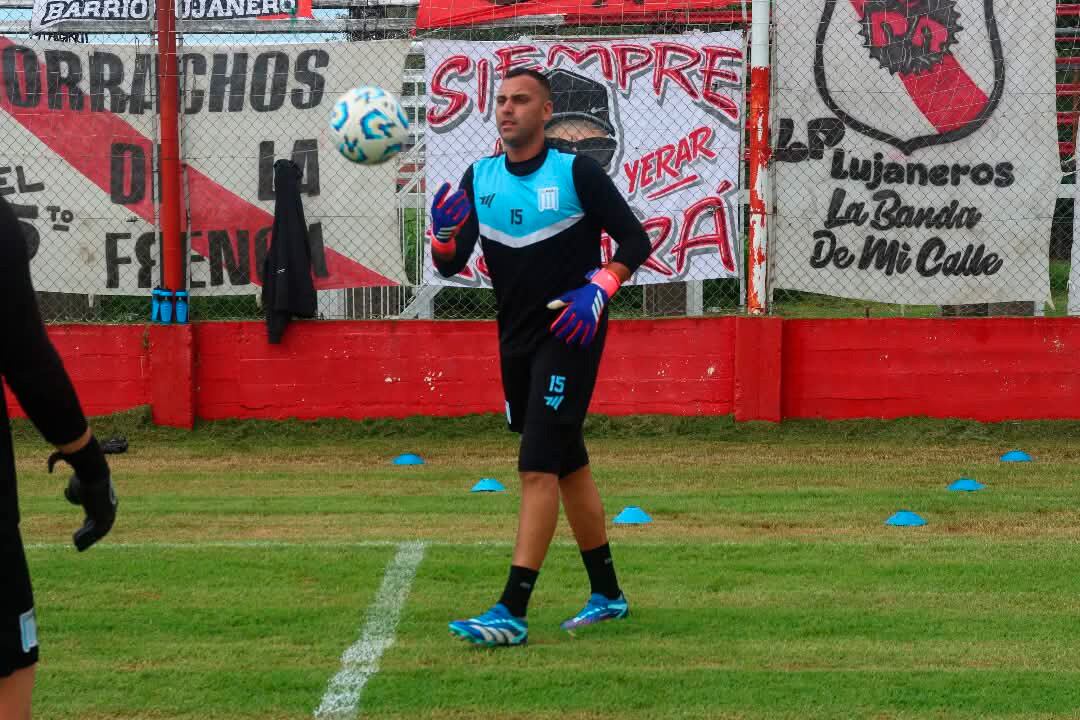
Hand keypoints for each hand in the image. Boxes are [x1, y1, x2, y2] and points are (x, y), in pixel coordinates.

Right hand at [48, 437, 117, 551]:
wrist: (92, 473)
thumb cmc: (83, 476)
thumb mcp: (74, 483)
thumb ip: (70, 488)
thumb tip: (59, 480)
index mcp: (105, 499)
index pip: (99, 513)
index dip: (91, 520)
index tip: (84, 524)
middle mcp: (109, 507)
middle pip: (100, 524)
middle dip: (90, 533)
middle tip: (79, 539)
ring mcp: (108, 513)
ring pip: (98, 530)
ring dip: (87, 538)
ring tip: (77, 543)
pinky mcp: (103, 517)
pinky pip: (95, 532)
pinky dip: (87, 538)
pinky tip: (76, 541)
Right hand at [428, 182, 470, 261]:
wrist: (441, 234)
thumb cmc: (440, 216)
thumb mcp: (437, 209)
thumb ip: (440, 197)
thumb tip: (445, 184)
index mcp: (434, 210)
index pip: (438, 198)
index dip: (443, 190)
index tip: (448, 183)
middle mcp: (440, 215)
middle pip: (449, 202)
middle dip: (457, 195)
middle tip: (463, 191)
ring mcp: (447, 220)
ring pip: (457, 208)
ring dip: (463, 201)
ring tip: (466, 198)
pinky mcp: (455, 224)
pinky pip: (462, 215)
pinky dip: (466, 209)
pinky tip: (468, 204)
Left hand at [546, 267, 622, 346]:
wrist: (597, 292)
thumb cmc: (581, 294)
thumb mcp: (570, 295)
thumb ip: (559, 301)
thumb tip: (548, 306)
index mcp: (575, 306)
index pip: (564, 318)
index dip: (557, 325)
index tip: (552, 329)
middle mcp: (582, 313)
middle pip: (571, 326)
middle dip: (564, 332)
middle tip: (558, 337)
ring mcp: (589, 317)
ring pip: (580, 330)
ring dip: (574, 337)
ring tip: (568, 341)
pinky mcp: (595, 320)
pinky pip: (591, 332)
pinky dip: (587, 339)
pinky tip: (582, 344)